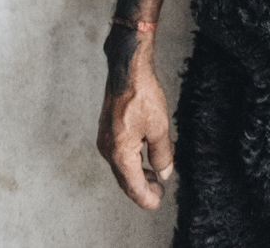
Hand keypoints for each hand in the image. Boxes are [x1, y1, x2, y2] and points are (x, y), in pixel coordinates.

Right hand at [97, 29, 173, 208]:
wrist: (126, 68)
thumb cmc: (142, 95)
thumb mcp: (159, 127)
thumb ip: (162, 154)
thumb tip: (164, 173)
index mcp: (120, 154)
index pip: (133, 187)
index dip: (147, 198)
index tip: (159, 202)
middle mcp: (108, 150)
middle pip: (124, 180)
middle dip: (142, 189)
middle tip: (159, 191)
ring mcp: (105, 140)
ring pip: (121, 168)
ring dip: (137, 175)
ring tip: (154, 175)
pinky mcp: (107, 130)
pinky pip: (118, 155)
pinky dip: (131, 161)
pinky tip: (143, 156)